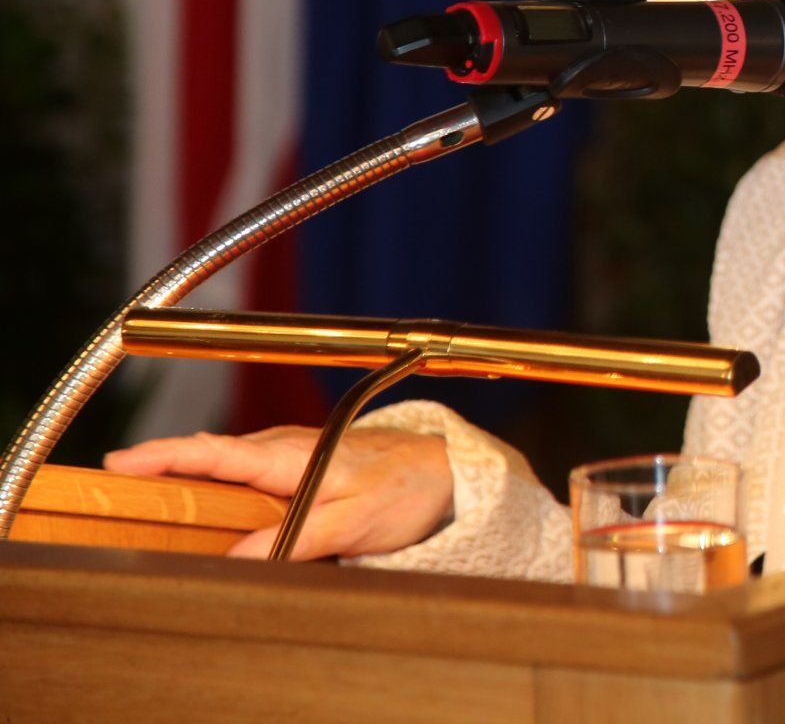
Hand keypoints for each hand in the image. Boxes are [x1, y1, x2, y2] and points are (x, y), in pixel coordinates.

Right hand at [103, 426, 452, 560]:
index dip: (166, 455)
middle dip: (162, 462)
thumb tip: (235, 559)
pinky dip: (221, 476)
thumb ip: (293, 541)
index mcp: (292, 457)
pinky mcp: (302, 464)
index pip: (215, 453)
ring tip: (145, 486)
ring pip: (231, 462)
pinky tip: (210, 496)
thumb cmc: (405, 490)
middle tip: (114, 479)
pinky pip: (250, 469)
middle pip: (213, 455)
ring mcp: (293, 453)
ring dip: (191, 470)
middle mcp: (286, 448)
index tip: (120, 460)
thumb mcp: (350, 524)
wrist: (447, 471)